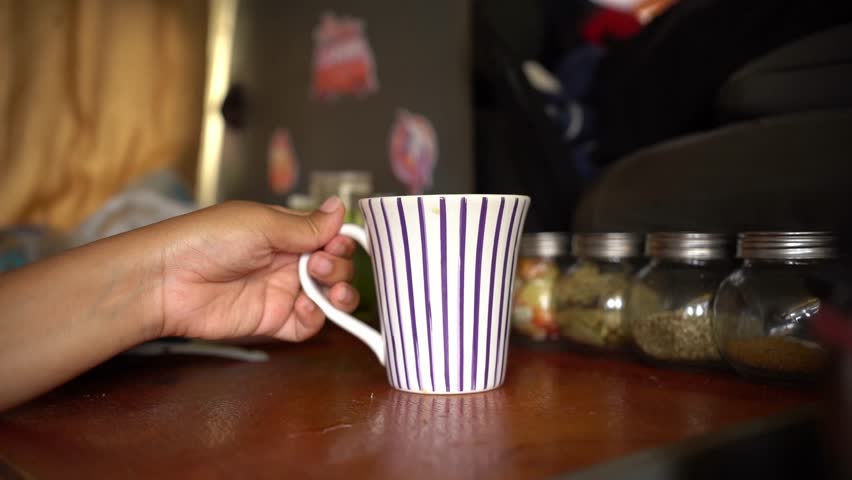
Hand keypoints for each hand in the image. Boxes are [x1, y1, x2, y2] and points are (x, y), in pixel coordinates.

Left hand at [154, 197, 358, 340]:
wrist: (169, 281)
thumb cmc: (207, 240)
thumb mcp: (261, 224)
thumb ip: (305, 225)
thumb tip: (340, 208)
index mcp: (285, 232)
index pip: (328, 236)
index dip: (340, 241)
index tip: (337, 243)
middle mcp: (287, 261)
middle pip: (334, 266)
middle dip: (338, 266)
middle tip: (318, 264)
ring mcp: (281, 292)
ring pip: (329, 297)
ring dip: (340, 293)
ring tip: (332, 291)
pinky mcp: (272, 321)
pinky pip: (308, 325)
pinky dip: (316, 318)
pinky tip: (305, 308)